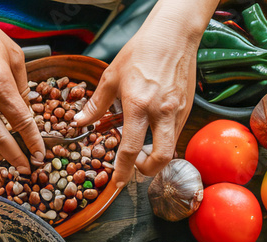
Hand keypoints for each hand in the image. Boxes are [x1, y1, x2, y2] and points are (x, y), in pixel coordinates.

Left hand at [74, 0, 214, 188]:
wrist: (173, 34)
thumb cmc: (141, 51)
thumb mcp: (112, 76)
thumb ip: (96, 104)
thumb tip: (80, 122)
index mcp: (138, 105)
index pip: (130, 148)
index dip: (122, 171)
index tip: (117, 183)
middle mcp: (161, 112)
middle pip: (160, 158)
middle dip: (147, 171)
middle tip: (135, 166)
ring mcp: (177, 111)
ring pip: (171, 148)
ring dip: (156, 155)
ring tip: (141, 147)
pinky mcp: (186, 108)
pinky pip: (176, 133)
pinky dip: (164, 140)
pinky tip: (152, 130)